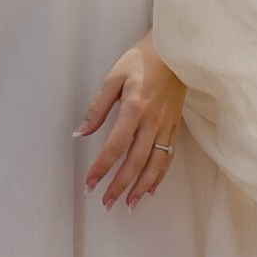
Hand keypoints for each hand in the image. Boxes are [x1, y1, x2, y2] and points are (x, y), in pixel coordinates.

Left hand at [79, 37, 184, 210]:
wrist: (176, 51)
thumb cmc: (143, 59)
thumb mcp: (114, 76)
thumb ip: (98, 107)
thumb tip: (81, 132)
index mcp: (134, 109)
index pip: (115, 147)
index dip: (101, 168)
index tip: (90, 184)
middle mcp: (152, 122)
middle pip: (135, 162)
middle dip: (119, 186)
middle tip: (106, 203)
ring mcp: (166, 126)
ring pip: (155, 165)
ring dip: (141, 188)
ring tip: (129, 205)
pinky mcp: (175, 126)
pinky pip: (169, 157)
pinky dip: (160, 176)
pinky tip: (150, 189)